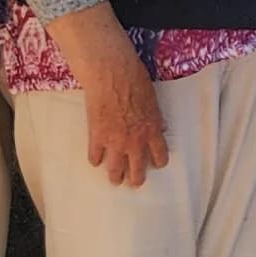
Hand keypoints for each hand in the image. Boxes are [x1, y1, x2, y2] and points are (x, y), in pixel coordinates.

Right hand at [70, 19, 169, 188]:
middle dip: (136, 179)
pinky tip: (95, 159)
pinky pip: (95, 157)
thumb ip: (156, 117)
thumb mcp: (152, 100)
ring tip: (114, 180)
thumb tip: (161, 126)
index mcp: (152, 131)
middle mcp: (135, 142)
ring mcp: (114, 142)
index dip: (157, 161)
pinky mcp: (96, 137)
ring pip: (115, 170)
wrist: (110, 74)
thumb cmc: (134, 80)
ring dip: (115, 176)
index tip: (155, 163)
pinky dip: (95, 159)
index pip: (159, 156)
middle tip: (134, 182)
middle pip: (137, 171)